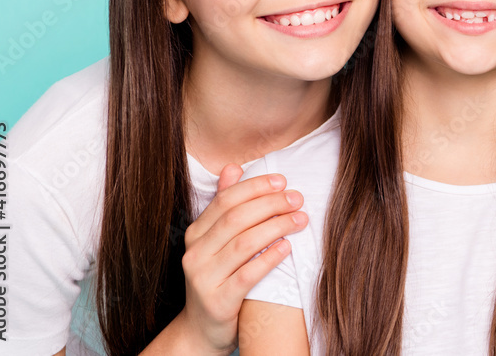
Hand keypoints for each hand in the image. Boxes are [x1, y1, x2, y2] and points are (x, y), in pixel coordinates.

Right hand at [175, 164, 308, 353]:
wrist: (202, 328)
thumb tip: (233, 167)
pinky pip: (247, 275)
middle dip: (270, 204)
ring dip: (276, 227)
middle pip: (235, 219)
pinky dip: (269, 258)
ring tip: (300, 219)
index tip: (282, 181)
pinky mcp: (217, 301)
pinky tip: (288, 247)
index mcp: (195, 233)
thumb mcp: (216, 242)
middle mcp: (195, 253)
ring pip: (243, 244)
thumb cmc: (218, 278)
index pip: (225, 200)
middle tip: (297, 199)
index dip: (255, 187)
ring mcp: (203, 278)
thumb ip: (224, 206)